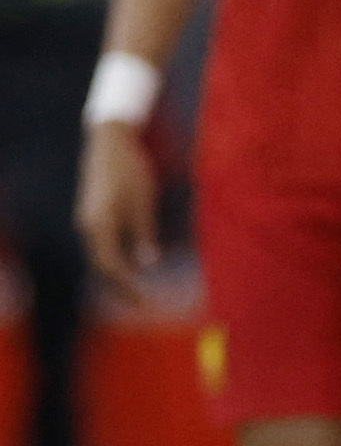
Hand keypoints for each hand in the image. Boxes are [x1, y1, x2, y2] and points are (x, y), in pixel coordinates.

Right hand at [76, 120, 159, 298]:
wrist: (110, 142)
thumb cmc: (130, 169)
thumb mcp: (143, 201)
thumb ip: (143, 231)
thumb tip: (147, 263)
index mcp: (99, 225)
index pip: (110, 266)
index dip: (126, 286)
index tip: (143, 302)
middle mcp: (88, 227)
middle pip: (102, 265)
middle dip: (121, 286)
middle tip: (141, 303)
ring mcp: (88, 221)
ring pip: (102, 256)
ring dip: (118, 273)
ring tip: (137, 290)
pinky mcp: (94, 215)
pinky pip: (104, 244)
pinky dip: (117, 257)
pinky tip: (133, 264)